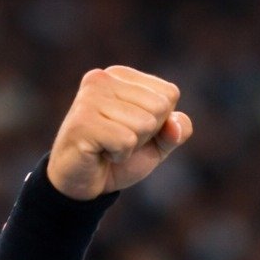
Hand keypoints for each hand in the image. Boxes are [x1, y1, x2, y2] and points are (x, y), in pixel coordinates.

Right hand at [48, 66, 193, 199]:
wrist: (82, 183)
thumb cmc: (119, 156)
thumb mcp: (158, 143)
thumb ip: (177, 131)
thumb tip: (175, 125)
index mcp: (121, 76)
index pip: (169, 94)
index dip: (160, 122)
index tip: (132, 128)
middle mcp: (102, 79)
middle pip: (159, 108)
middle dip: (146, 134)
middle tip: (118, 139)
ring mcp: (89, 98)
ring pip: (145, 124)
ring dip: (132, 146)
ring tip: (108, 145)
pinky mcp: (82, 122)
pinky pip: (126, 141)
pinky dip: (120, 155)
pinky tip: (100, 152)